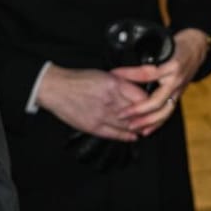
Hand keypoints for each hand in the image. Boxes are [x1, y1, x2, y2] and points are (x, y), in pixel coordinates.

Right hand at [35, 66, 149, 141]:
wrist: (56, 89)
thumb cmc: (79, 80)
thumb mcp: (105, 74)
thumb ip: (124, 81)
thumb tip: (142, 84)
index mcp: (113, 84)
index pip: (141, 97)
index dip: (149, 102)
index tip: (153, 104)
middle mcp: (109, 100)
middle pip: (137, 113)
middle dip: (147, 117)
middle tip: (154, 119)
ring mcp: (102, 115)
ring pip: (128, 125)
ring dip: (138, 128)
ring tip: (145, 129)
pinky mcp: (93, 126)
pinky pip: (115, 134)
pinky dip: (126, 136)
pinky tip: (133, 136)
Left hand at [110, 28, 210, 133]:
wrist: (197, 47)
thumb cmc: (179, 45)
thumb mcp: (163, 45)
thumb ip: (148, 58)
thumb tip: (127, 65)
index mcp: (171, 66)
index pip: (146, 73)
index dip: (129, 75)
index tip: (114, 75)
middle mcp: (175, 80)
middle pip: (156, 101)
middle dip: (137, 109)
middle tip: (121, 114)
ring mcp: (178, 90)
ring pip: (163, 111)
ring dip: (147, 121)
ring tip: (131, 126)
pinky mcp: (178, 95)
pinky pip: (167, 112)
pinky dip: (156, 123)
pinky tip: (146, 130)